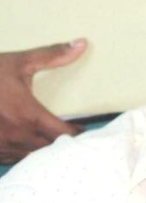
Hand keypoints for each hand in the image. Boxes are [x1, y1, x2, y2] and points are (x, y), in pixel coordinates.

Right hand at [0, 40, 87, 163]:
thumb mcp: (19, 63)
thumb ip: (52, 56)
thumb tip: (82, 43)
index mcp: (27, 114)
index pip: (64, 133)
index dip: (77, 133)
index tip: (81, 128)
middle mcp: (16, 134)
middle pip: (51, 149)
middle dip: (62, 143)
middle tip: (70, 136)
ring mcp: (2, 145)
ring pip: (33, 157)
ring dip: (43, 151)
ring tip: (50, 141)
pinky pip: (14, 159)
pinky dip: (23, 153)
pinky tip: (27, 143)